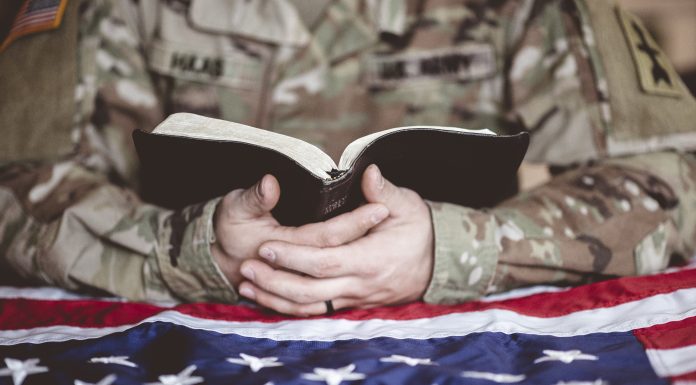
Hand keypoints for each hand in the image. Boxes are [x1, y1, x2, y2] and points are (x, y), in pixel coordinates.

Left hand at [238, 165, 434, 315]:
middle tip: (246, 266)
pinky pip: (318, 312)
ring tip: (246, 284)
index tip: (267, 245)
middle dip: (276, 280)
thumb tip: (368, 172)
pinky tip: (268, 299)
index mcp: (372, 258)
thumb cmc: (420, 230)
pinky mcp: (353, 305)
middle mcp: (362, 284)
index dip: (295, 256)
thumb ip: (384, 192)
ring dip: (276, 298)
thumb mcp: (409, 206)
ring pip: (311, 307)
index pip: (326, 261)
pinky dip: (290, 308)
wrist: (439, 263)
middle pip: (312, 290)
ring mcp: (357, 299)